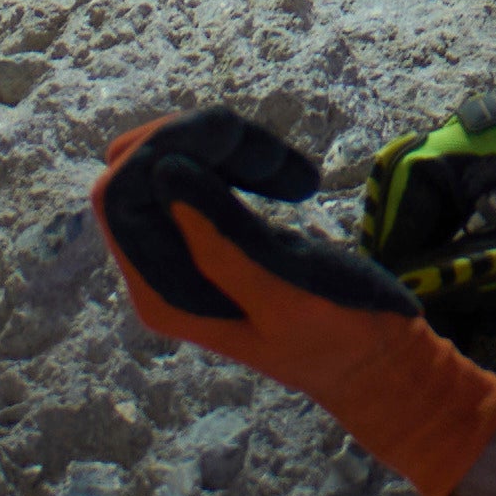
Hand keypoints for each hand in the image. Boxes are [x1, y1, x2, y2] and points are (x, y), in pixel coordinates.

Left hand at [94, 109, 495, 495]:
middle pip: (138, 170)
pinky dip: (242, 159)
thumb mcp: (285, 293)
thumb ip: (222, 241)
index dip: (162, 148)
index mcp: (161, 292)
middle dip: (197, 139)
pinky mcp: (217, 236)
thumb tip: (163, 173)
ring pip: (172, 162)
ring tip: (297, 174)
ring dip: (228, 146)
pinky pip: (205, 174)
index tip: (233, 134)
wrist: (378, 360)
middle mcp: (159, 270)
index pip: (117, 195)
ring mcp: (186, 252)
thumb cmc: (341, 334)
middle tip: (272, 152)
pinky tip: (292, 178)